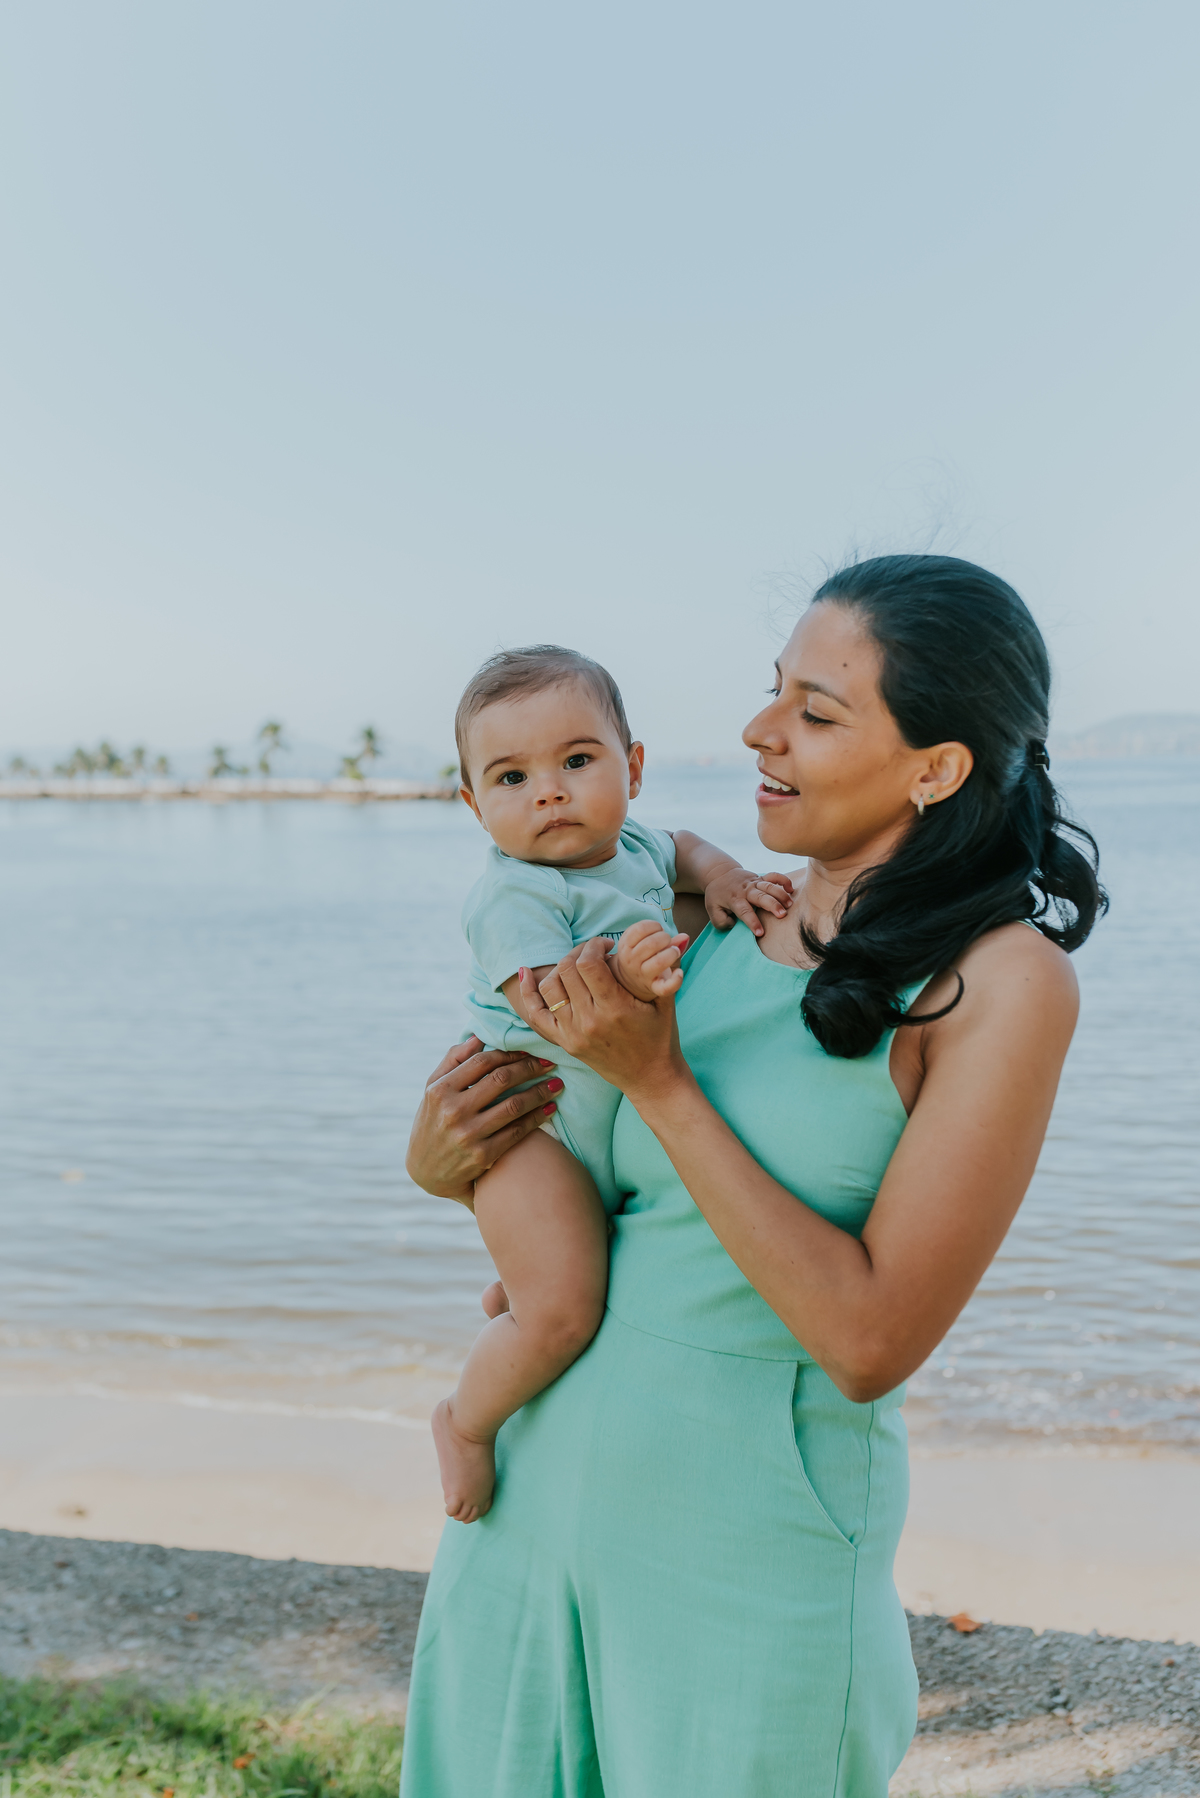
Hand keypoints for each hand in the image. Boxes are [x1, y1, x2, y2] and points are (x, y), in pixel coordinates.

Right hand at [404, 1037, 564, 1202]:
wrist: (426, 1171)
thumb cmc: (433, 1121)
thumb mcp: (432, 1089)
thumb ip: (453, 1060)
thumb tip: (479, 1036)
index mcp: (440, 1089)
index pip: (482, 1061)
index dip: (510, 1053)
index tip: (529, 1050)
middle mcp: (453, 1111)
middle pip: (501, 1080)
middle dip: (530, 1068)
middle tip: (550, 1062)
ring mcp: (468, 1135)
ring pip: (514, 1106)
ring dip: (540, 1092)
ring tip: (557, 1084)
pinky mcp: (482, 1156)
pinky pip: (517, 1132)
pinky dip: (537, 1118)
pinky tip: (550, 1108)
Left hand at [517, 938, 689, 1101]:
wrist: (650, 1078)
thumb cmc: (661, 1037)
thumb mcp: (666, 1001)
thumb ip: (669, 968)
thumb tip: (681, 935)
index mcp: (614, 1009)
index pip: (588, 964)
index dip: (594, 945)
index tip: (606, 945)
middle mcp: (589, 1021)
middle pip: (567, 970)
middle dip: (579, 952)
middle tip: (593, 953)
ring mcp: (573, 1034)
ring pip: (550, 987)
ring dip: (561, 968)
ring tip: (577, 966)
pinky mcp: (564, 1043)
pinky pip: (536, 1015)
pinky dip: (528, 993)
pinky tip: (527, 973)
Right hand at [613, 919, 689, 1000]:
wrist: (628, 983)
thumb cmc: (639, 957)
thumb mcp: (641, 943)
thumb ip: (661, 936)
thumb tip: (685, 937)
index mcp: (626, 946)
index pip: (640, 929)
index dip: (654, 926)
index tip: (658, 930)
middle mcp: (632, 961)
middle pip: (651, 943)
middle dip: (665, 937)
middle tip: (667, 941)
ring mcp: (642, 975)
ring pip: (659, 962)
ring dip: (672, 952)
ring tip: (674, 951)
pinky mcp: (654, 988)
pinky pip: (665, 988)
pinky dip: (676, 980)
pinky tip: (679, 972)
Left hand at [703, 866, 793, 935]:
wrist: (719, 873)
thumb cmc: (717, 895)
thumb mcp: (712, 909)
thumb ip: (720, 921)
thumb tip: (733, 924)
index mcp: (734, 899)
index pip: (744, 912)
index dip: (753, 922)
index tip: (761, 933)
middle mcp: (745, 890)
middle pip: (760, 897)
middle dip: (772, 905)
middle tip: (782, 915)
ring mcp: (754, 882)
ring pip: (769, 886)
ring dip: (780, 894)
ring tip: (790, 904)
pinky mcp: (760, 878)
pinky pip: (773, 876)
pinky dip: (783, 880)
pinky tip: (791, 889)